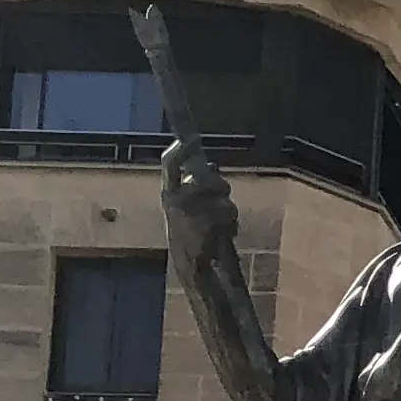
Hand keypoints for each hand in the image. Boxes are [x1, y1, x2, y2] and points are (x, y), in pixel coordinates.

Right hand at [159, 141, 238, 262]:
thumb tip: (212, 165)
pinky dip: (231, 223)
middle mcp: (176, 199)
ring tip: (219, 223)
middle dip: (221, 186)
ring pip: (223, 197)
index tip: (192, 138)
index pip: (169, 164)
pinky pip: (229, 213)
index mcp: (169, 192)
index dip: (180, 150)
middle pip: (209, 179)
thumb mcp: (187, 205)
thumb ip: (197, 184)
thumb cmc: (189, 231)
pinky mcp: (208, 224)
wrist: (190, 262)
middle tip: (221, 197)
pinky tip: (224, 233)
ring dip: (227, 209)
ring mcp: (193, 211)